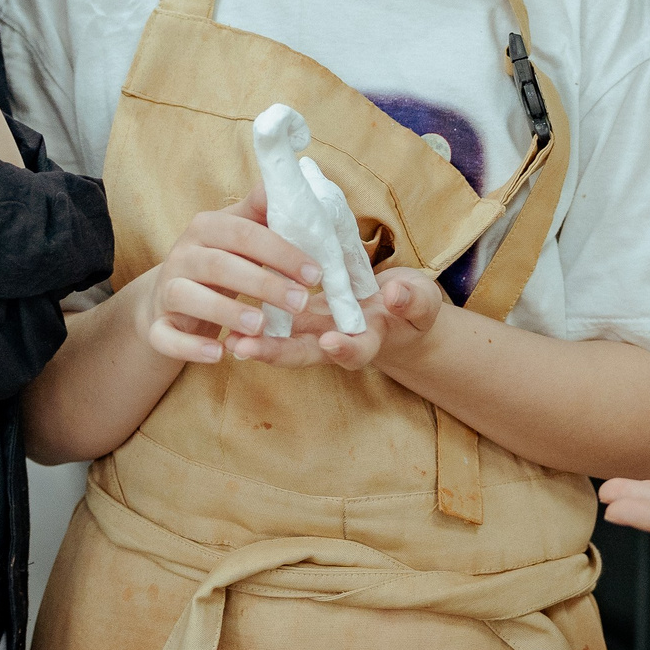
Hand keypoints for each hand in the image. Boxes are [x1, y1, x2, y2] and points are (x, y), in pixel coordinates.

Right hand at [134, 189, 322, 366]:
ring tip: (261, 326)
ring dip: (226, 311)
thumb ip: (262, 213)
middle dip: (263, 283)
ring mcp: (166, 290)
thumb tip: (285, 185)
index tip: (316, 273)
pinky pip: (166, 336)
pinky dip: (190, 347)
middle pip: (220, 265)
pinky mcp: (157, 325)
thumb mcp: (239, 234)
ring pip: (189, 297)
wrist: (172, 296)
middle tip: (301, 301)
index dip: (281, 252)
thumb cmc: (220, 261)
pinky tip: (218, 354)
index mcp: (205, 227)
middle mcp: (182, 254)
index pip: (245, 234)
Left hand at [212, 262, 443, 372]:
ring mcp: (315, 331)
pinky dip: (254, 315)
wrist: (396, 308)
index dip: (344, 350)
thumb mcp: (421, 301)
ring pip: (282, 340)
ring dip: (255, 340)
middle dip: (275, 353)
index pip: (356, 352)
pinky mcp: (301, 315)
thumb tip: (396, 295)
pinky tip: (229, 307)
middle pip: (304, 354)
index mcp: (369, 341)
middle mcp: (335, 342)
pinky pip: (275, 318)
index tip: (330, 342)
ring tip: (228, 336)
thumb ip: (412, 301)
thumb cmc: (413, 306)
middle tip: (245, 348)